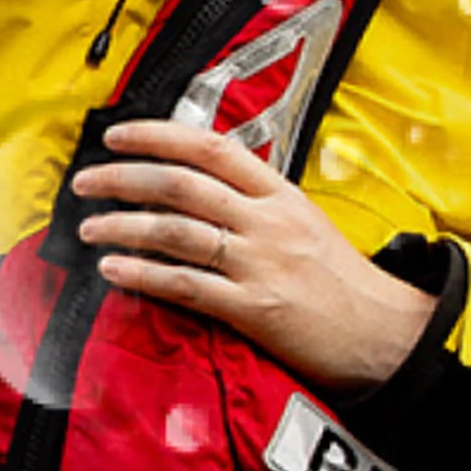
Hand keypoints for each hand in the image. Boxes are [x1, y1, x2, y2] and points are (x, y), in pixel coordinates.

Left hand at [69, 119, 435, 392]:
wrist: (385, 335)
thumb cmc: (340, 282)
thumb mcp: (304, 223)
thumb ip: (254, 202)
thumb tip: (194, 185)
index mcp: (280, 193)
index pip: (209, 148)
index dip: (157, 136)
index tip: (117, 136)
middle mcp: (268, 222)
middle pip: (181, 184)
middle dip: (123, 178)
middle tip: (85, 181)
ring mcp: (261, 264)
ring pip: (175, 232)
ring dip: (121, 227)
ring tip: (88, 228)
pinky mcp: (254, 309)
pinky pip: (185, 285)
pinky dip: (142, 275)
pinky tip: (113, 270)